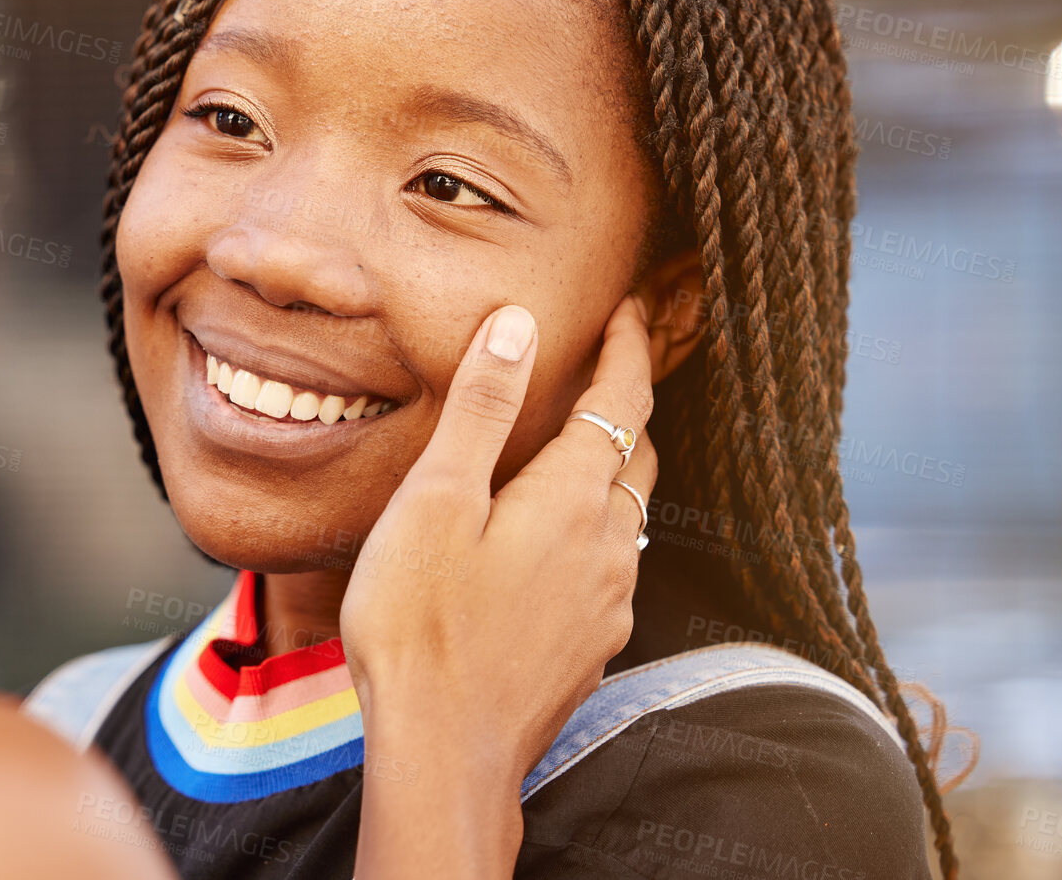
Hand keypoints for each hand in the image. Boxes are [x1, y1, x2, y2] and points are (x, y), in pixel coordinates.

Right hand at [342, 297, 656, 879]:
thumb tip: (521, 325)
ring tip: (571, 449)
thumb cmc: (422, 623)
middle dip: (628, 404)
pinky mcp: (590, 647)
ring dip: (612, 470)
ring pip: (628, 514)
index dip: (629, 348)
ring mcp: (606, 603)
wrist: (443, 753)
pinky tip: (550, 544)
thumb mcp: (436, 499)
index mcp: (573, 498)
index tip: (627, 309)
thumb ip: (483, 407)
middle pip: (639, 455)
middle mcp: (608, 547)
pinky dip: (594, 530)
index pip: (623, 401)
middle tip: (603, 368)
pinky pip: (610, 567)